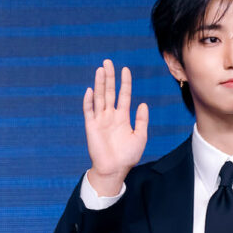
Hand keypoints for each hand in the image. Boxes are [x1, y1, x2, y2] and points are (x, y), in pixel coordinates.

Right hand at [83, 59, 148, 195]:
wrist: (114, 169)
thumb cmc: (128, 156)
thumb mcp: (140, 137)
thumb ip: (141, 120)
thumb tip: (143, 103)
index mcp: (122, 117)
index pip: (123, 95)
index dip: (124, 83)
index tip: (125, 69)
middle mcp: (110, 116)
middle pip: (109, 92)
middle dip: (109, 77)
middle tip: (108, 62)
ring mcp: (100, 120)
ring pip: (99, 97)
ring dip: (100, 83)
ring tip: (100, 69)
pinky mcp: (91, 126)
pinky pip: (89, 111)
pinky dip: (89, 101)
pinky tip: (91, 90)